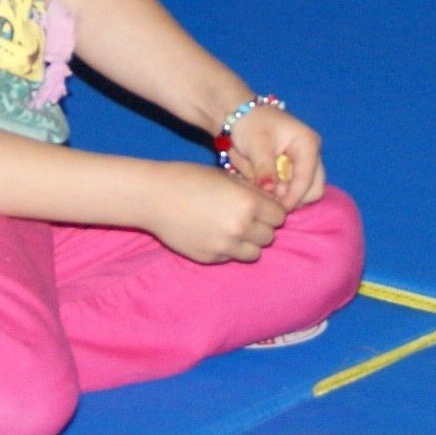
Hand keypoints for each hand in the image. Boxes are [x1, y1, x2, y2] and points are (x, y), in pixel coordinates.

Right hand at [148, 162, 283, 263]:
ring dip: (249, 242)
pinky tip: (215, 234)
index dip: (272, 210)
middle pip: (270, 236)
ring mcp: (225, 246)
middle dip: (262, 227)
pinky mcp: (210, 259)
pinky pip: (232, 258)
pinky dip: (229, 249)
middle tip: (247, 217)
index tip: (262, 207)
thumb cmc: (190, 179)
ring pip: (255, 253)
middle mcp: (240, 228)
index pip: (280, 216)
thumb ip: (251, 192)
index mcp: (248, 203)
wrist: (156, 197)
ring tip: (234, 229)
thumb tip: (269, 204)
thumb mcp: (227, 177)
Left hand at [223, 105, 327, 211]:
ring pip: (302, 193)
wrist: (238, 116)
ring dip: (283, 194)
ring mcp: (302, 164)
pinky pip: (289, 190)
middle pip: (313, 190)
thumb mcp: (256, 144)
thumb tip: (271, 191)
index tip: (277, 209)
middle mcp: (311, 155)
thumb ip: (265, 169)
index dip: (294, 197)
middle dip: (291, 197)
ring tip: (261, 184)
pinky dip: (276, 191)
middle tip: (269, 195)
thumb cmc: (249, 124)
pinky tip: (261, 182)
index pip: (308, 179)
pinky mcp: (292, 171)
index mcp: (308, 144)